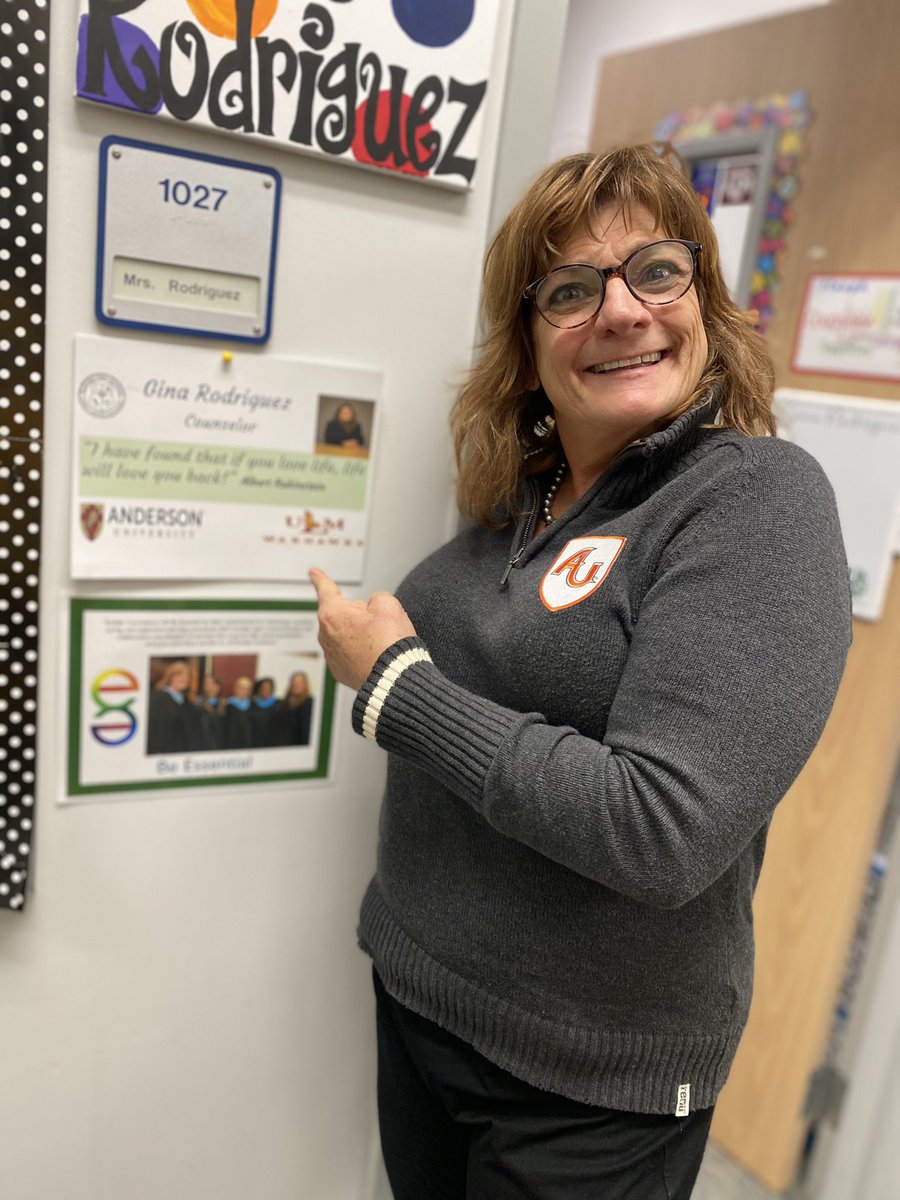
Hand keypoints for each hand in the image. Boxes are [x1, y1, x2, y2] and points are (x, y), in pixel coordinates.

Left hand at [310, 568, 416, 689]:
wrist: (393, 680)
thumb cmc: (389, 644)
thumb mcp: (390, 606)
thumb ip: (377, 598)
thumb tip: (372, 608)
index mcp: (333, 613)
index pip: (326, 588)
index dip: (320, 578)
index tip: (313, 572)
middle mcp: (326, 635)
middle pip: (342, 614)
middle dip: (357, 615)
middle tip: (379, 624)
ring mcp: (331, 655)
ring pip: (345, 635)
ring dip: (359, 635)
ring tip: (381, 644)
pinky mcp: (340, 672)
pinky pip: (349, 654)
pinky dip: (360, 653)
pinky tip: (376, 657)